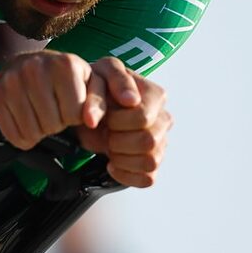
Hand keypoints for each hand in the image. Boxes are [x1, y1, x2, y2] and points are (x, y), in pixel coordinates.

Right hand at [0, 51, 105, 149]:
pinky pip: (12, 134)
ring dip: (39, 132)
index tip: (69, 106)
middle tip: (54, 111)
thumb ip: (99, 103)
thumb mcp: (91, 83)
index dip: (74, 118)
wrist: (31, 62)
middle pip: (52, 125)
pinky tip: (27, 122)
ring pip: (32, 132)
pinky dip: (22, 137)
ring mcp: (13, 80)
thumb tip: (90, 122)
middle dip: (57, 125)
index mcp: (65, 64)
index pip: (74, 116)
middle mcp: (36, 68)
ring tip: (41, 115)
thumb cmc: (66, 77)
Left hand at [72, 58, 170, 187]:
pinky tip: (111, 164)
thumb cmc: (98, 88)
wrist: (88, 110)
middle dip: (118, 140)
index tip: (105, 117)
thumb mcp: (102, 73)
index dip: (118, 122)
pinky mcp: (152, 164)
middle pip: (148, 141)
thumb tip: (131, 100)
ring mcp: (161, 144)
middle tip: (105, 132)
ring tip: (109, 147)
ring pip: (150, 162)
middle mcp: (164, 120)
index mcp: (156, 96)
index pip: (143, 118)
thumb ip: (115, 80)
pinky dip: (126, 175)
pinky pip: (148, 179)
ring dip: (122, 158)